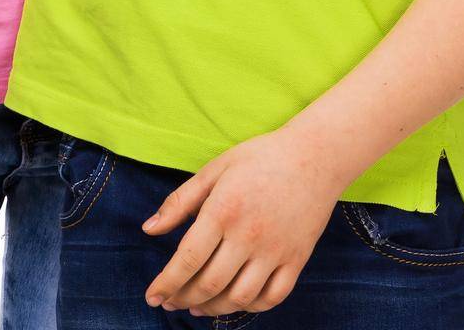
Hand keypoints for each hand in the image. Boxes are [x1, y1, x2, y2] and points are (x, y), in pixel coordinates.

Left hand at [142, 129, 341, 316]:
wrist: (315, 156)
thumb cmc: (259, 158)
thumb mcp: (214, 169)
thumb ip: (180, 201)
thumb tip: (148, 229)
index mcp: (223, 210)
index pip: (188, 259)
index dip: (167, 283)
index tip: (152, 297)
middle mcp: (248, 235)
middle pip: (210, 283)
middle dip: (183, 299)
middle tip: (169, 304)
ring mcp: (275, 251)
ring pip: (239, 297)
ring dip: (213, 308)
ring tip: (196, 307)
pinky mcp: (297, 260)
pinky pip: (272, 297)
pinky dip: (250, 307)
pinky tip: (233, 301)